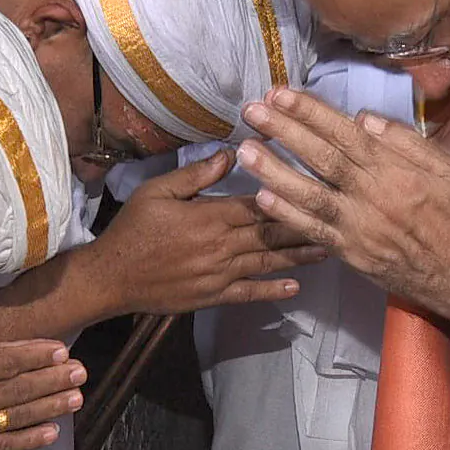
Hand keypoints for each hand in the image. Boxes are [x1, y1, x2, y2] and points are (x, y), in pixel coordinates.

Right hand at [0, 308, 85, 449]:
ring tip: (77, 398)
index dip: (34, 354)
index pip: (3, 361)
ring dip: (50, 406)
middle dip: (52, 378)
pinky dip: (28, 440)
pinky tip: (51, 434)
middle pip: (19, 388)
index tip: (60, 348)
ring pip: (18, 416)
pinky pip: (4, 446)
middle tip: (81, 371)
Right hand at [89, 150, 324, 316]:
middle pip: (271, 233)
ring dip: (299, 256)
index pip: (258, 203)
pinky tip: (295, 288)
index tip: (315, 184)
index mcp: (209, 216)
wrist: (112, 277)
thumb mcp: (157, 191)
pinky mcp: (213, 296)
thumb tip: (230, 154)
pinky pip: (249, 294)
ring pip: (267, 262)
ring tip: (329, 249)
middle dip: (305, 225)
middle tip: (338, 219)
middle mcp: (221, 246)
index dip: (288, 193)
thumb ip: (195, 175)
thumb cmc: (132, 230)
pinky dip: (273, 291)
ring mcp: (219, 274)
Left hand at [237, 90, 449, 334]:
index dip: (311, 112)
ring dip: (273, 171)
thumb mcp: (449, 167)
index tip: (281, 94)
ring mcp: (358, 225)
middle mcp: (372, 194)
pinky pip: (313, 231)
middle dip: (284, 131)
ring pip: (310, 193)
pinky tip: (261, 197)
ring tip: (244, 150)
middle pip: (322, 157)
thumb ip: (408, 141)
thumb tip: (364, 118)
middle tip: (252, 110)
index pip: (345, 133)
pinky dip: (287, 215)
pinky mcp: (350, 252)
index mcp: (395, 169)